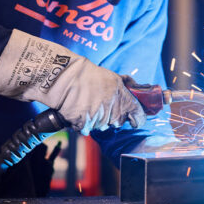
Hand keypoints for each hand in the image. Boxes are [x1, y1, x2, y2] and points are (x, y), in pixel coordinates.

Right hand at [0, 30, 145, 134]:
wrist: (64, 79)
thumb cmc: (88, 75)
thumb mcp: (113, 76)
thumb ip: (127, 86)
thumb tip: (139, 88)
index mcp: (123, 98)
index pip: (139, 116)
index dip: (138, 118)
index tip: (136, 118)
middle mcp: (113, 110)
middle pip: (118, 122)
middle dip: (113, 115)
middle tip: (103, 103)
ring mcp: (99, 119)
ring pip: (103, 126)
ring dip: (98, 118)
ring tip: (88, 103)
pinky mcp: (85, 125)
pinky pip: (87, 128)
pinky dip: (84, 121)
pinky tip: (79, 109)